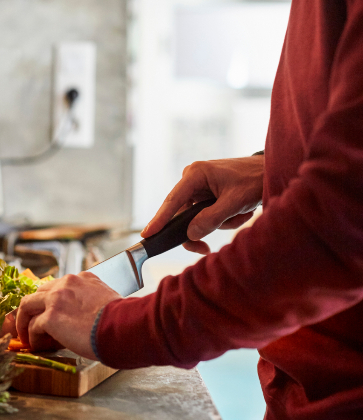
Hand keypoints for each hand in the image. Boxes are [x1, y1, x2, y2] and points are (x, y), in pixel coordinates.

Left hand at [15, 273, 121, 358]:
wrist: (126, 327)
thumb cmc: (124, 320)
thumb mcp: (109, 300)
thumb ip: (94, 301)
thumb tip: (90, 318)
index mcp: (83, 279)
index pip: (59, 286)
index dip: (51, 302)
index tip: (51, 314)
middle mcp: (67, 283)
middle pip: (39, 292)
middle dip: (33, 309)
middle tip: (32, 324)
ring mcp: (56, 299)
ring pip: (27, 305)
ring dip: (24, 322)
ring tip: (26, 336)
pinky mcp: (51, 317)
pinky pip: (33, 326)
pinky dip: (32, 337)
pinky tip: (37, 346)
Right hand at [141, 156, 263, 254]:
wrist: (271, 171)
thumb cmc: (254, 180)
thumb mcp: (234, 202)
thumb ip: (211, 219)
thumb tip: (190, 234)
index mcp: (195, 174)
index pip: (173, 201)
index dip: (159, 220)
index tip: (147, 234)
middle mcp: (192, 179)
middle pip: (183, 214)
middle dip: (201, 228)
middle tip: (204, 249)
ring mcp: (199, 186)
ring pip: (197, 218)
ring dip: (220, 222)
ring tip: (241, 214)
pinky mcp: (207, 193)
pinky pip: (206, 215)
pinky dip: (223, 219)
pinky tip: (239, 211)